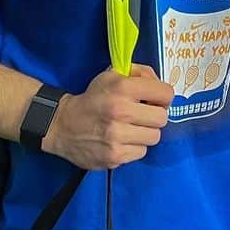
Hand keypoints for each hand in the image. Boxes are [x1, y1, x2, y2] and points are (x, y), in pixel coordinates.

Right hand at [42, 64, 172, 168]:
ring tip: (130, 129)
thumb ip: (140, 73)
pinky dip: (134, 147)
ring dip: (144, 133)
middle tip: (141, 115)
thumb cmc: (93, 98)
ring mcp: (117, 136)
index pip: (166, 94)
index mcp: (122, 88)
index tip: (153, 99)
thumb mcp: (112, 75)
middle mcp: (120, 111)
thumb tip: (160, 85)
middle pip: (162, 118)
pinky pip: (141, 152)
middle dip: (154, 116)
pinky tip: (121, 141)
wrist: (62, 125)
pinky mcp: (115, 156)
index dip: (162, 96)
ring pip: (154, 137)